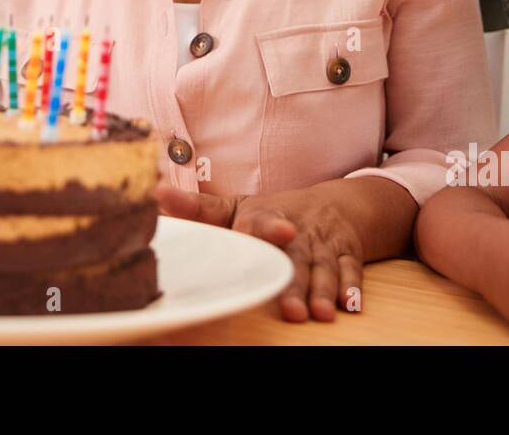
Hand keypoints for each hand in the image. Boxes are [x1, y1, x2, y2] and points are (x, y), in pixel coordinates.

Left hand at [154, 182, 365, 322]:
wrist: (334, 204)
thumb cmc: (273, 212)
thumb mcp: (236, 206)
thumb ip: (198, 208)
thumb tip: (156, 195)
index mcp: (265, 216)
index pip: (262, 222)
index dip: (263, 230)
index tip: (266, 235)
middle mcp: (298, 230)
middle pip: (295, 256)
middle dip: (294, 281)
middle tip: (290, 309)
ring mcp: (324, 243)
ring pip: (324, 267)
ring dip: (323, 290)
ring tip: (318, 313)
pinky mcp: (347, 253)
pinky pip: (352, 270)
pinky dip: (352, 287)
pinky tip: (349, 307)